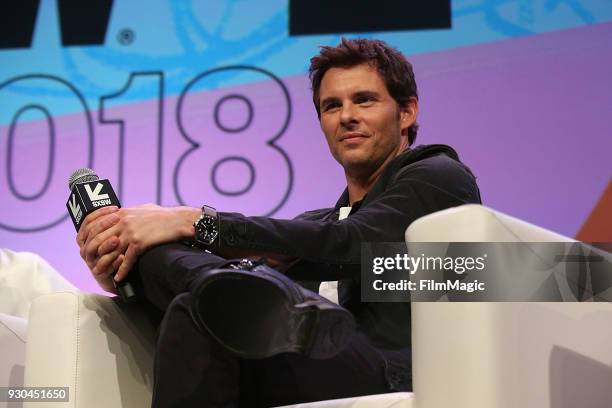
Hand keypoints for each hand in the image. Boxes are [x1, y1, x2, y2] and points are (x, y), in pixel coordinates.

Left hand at [77, 204, 198, 287]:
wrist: (179, 220)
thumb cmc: (163, 215)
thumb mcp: (141, 209)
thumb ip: (127, 213)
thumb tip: (117, 215)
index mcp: (120, 213)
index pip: (94, 224)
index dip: (87, 236)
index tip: (85, 246)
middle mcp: (122, 221)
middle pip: (98, 239)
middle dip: (92, 252)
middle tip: (89, 262)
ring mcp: (130, 232)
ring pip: (109, 251)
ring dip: (104, 264)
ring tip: (100, 273)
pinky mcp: (139, 242)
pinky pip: (126, 259)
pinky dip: (121, 270)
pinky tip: (118, 277)